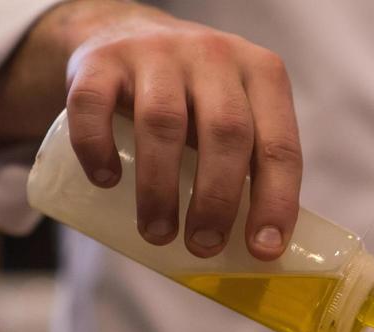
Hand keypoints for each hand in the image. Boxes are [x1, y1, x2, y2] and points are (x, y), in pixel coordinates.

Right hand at [0, 0, 300, 257]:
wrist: (126, 32)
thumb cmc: (194, 99)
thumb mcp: (237, 113)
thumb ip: (251, 165)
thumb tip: (258, 255)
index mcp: (262, 74)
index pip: (279, 144)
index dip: (276, 201)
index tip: (262, 249)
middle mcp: (214, 55)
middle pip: (226, 133)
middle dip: (217, 200)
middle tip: (203, 246)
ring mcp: (155, 51)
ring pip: (162, 122)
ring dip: (160, 189)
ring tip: (158, 234)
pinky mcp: (100, 58)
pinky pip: (94, 104)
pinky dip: (96, 147)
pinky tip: (105, 181)